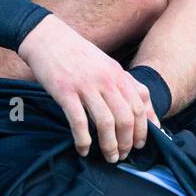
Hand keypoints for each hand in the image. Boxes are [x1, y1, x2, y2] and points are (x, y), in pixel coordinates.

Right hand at [19, 13, 155, 161]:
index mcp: (118, 74)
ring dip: (109, 145)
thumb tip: (148, 111)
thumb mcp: (108, 65)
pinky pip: (78, 121)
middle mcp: (105, 80)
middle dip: (126, 142)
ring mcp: (85, 86)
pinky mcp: (64, 91)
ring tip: (108, 157)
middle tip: (122, 156)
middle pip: (125, 118)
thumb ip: (129, 86)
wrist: (47, 38)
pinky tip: (83, 149)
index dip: (142, 130)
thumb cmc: (78, 55)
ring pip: (105, 123)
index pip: (139, 107)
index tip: (139, 145)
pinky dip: (83, 140)